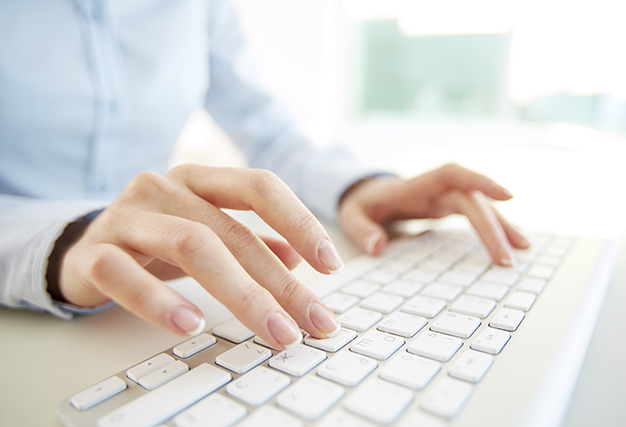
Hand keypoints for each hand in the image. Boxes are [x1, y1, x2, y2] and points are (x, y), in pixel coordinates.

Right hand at [58, 165, 341, 348]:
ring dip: (239, 294)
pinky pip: (124, 274)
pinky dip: (159, 302)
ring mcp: (126, 217)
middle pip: (232, 232)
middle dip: (280, 282)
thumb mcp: (207, 233)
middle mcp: (164, 188)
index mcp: (198, 180)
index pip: (259, 186)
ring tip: (272, 331)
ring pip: (190, 246)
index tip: (331, 262)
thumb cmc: (156, 239)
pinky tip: (191, 325)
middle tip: (313, 321)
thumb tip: (298, 258)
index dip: (300, 220)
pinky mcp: (93, 252)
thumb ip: (250, 240)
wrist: (82, 246)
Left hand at [338, 164, 529, 264]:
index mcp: (416, 185)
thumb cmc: (361, 202)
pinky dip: (494, 227)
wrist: (365, 194)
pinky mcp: (448, 207)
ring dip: (502, 225)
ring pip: (481, 206)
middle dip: (493, 227)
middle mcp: (436, 188)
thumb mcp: (351, 215)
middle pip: (472, 200)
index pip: (453, 174)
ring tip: (524, 249)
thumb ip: (361, 229)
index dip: (480, 181)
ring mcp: (445, 197)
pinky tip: (511, 243)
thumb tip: (376, 246)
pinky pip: (477, 214)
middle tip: (507, 259)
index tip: (508, 196)